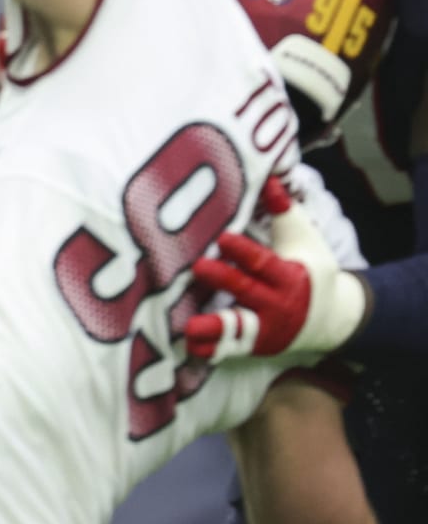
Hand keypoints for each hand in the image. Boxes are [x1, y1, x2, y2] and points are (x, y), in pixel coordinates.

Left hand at [185, 181, 367, 362]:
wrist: (334, 317)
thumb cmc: (310, 265)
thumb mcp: (302, 236)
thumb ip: (283, 208)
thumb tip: (269, 174)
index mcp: (291, 276)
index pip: (264, 263)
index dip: (244, 252)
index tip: (223, 238)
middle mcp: (279, 306)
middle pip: (247, 291)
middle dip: (223, 280)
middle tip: (197, 268)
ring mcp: (266, 329)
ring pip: (239, 330)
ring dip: (214, 329)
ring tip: (189, 329)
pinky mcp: (254, 345)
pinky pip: (232, 349)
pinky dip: (212, 349)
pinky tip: (190, 348)